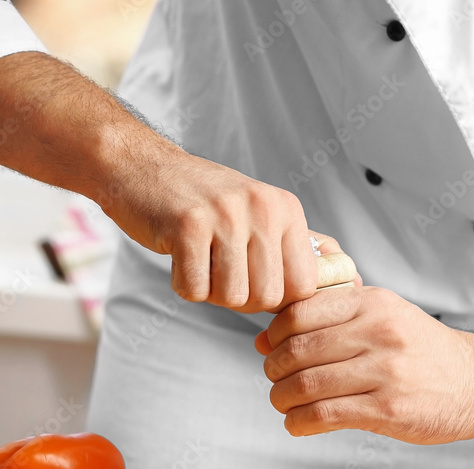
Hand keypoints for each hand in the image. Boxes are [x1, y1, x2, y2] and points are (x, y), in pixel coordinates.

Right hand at [105, 152, 317, 311]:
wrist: (141, 165)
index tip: (255, 285)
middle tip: (220, 274)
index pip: (304, 285)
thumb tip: (331, 286)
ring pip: (233, 297)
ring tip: (199, 261)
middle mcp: (262, 208)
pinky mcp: (187, 225)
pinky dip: (184, 285)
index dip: (278, 299)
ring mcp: (226, 214)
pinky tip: (179, 257)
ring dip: (211, 292)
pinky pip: (195, 290)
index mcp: (286, 208)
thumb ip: (287, 249)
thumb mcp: (257, 213)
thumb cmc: (202, 202)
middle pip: (268, 297)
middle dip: (241, 299)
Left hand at [255, 287, 473, 442]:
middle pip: (297, 350)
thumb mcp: (387, 315)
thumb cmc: (425, 351)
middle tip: (277, 381)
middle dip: (274, 370)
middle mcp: (380, 332)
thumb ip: (334, 319)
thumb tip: (265, 338)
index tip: (272, 349)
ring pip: (306, 384)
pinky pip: (324, 415)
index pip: (299, 312)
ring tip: (286, 404)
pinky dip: (299, 423)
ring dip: (282, 399)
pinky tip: (299, 424)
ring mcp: (386, 371)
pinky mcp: (389, 410)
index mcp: (374, 303)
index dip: (275, 334)